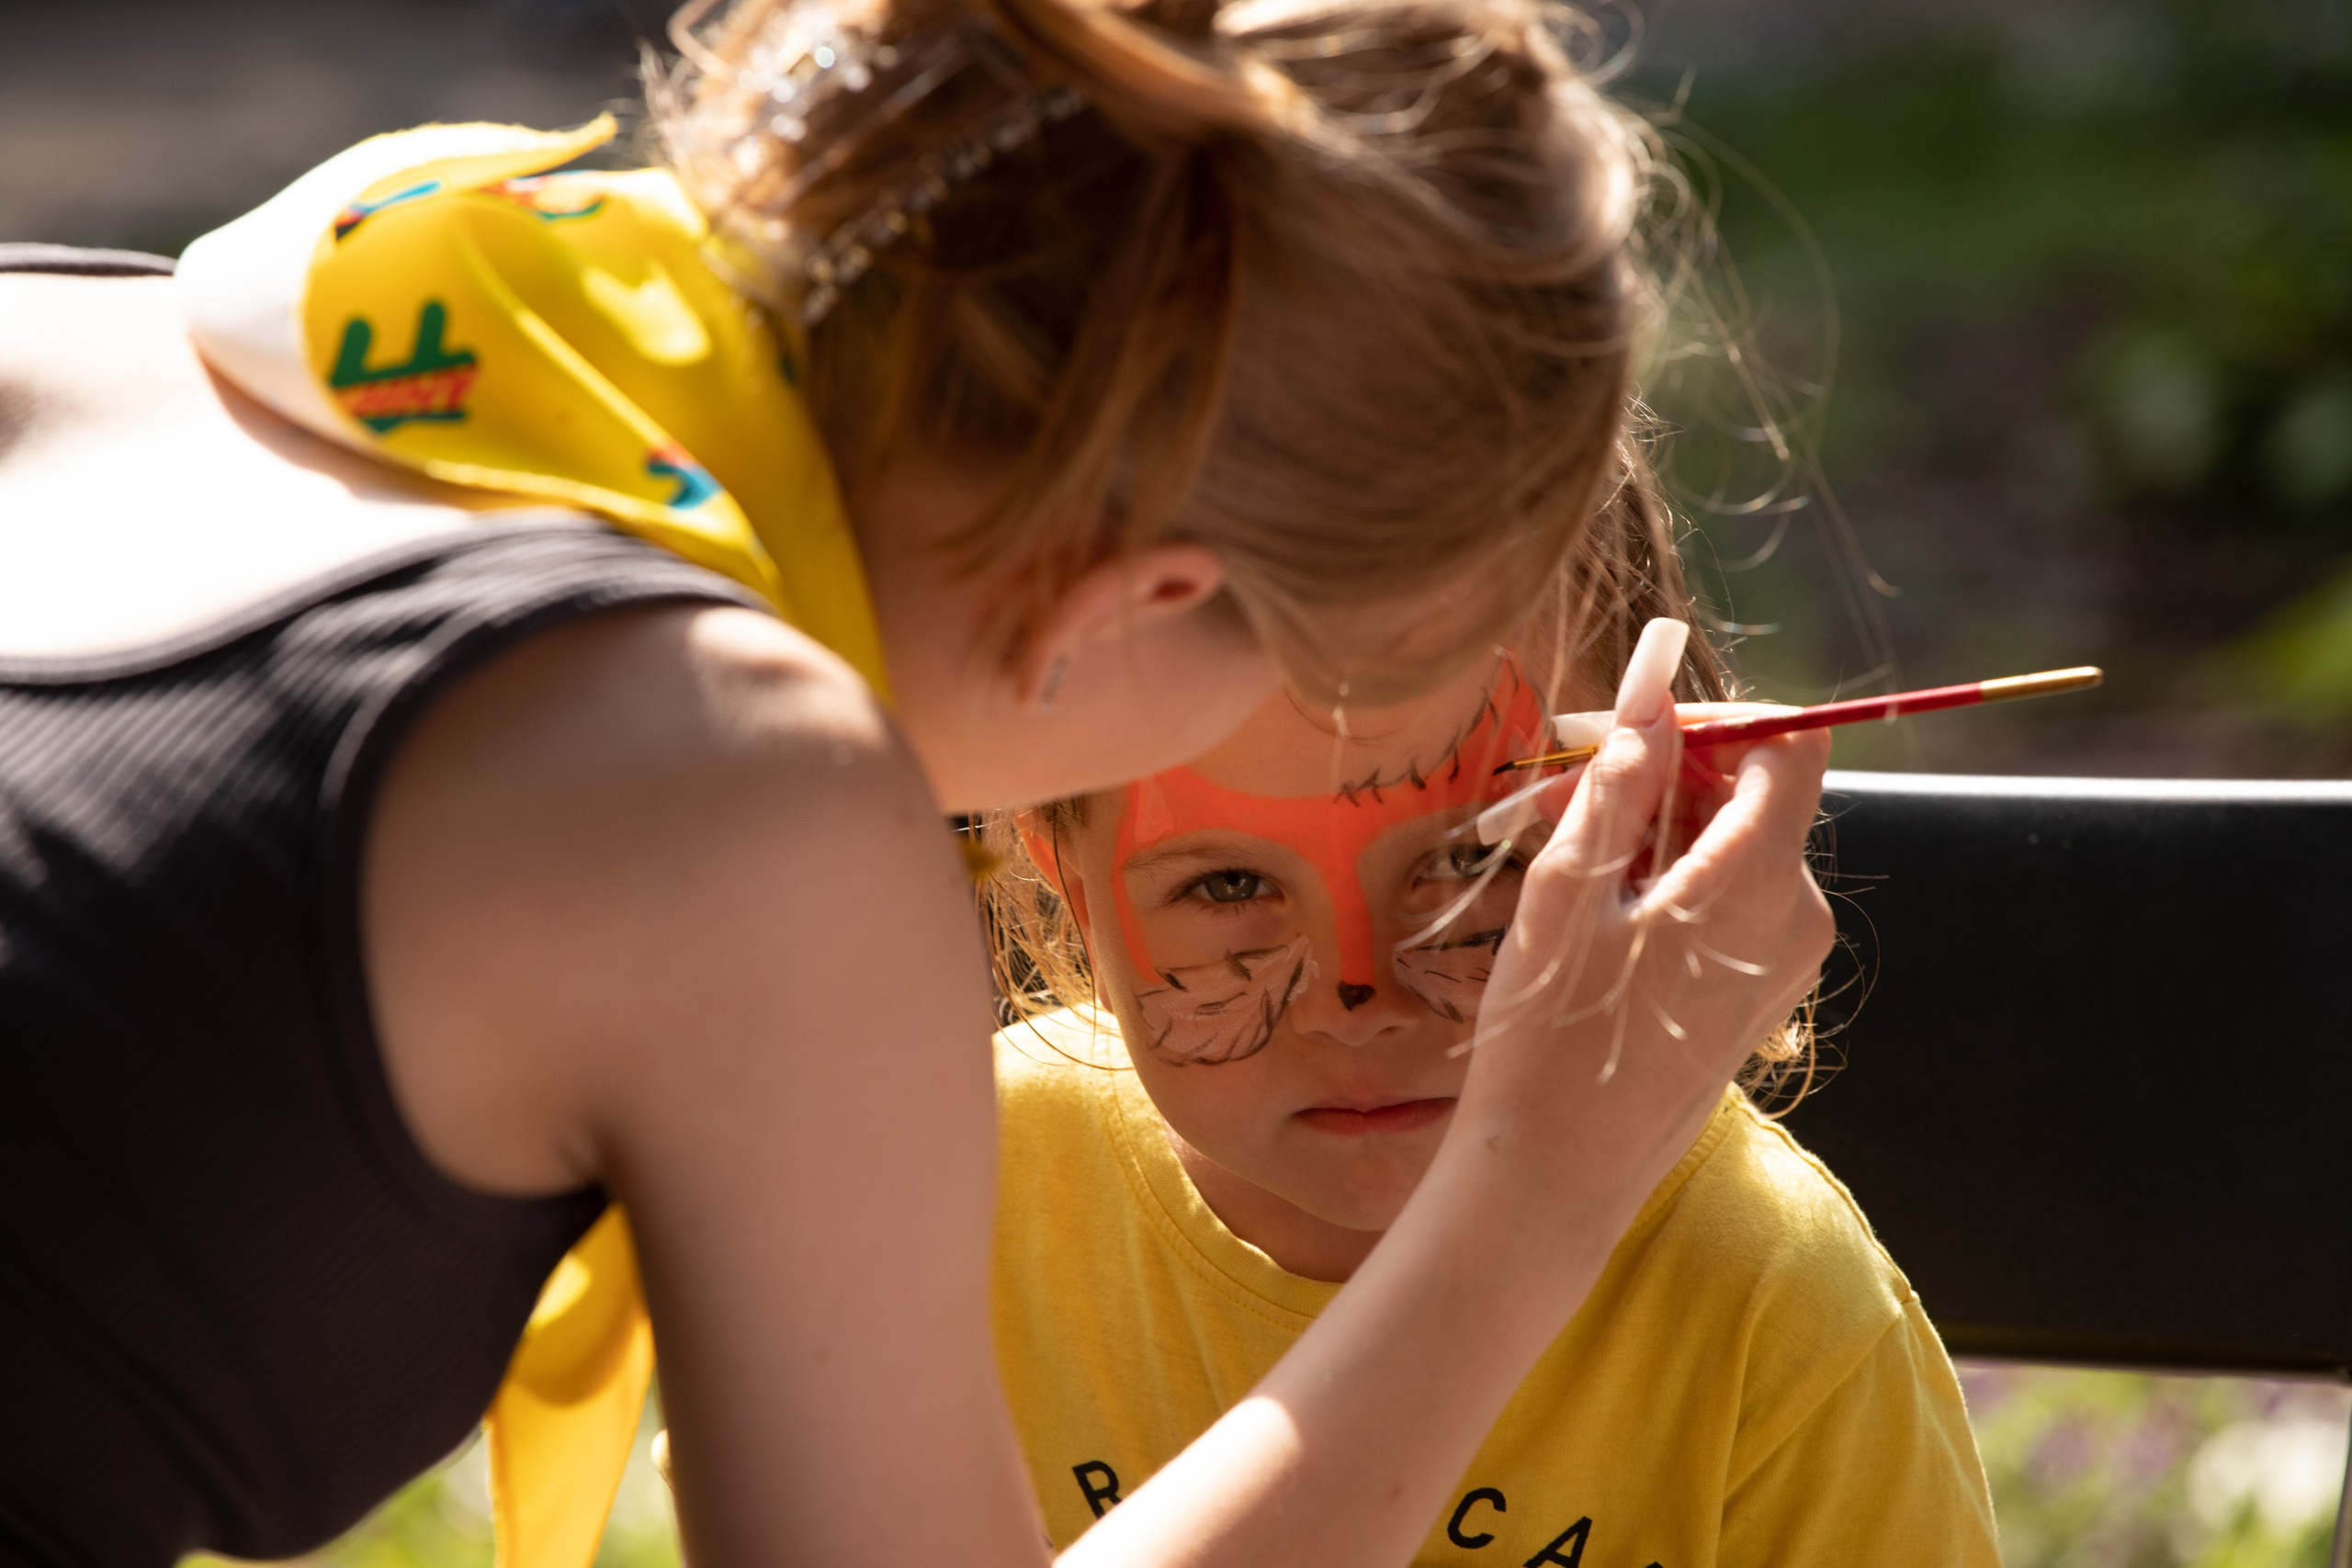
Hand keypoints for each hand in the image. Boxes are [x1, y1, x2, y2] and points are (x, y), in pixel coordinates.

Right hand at [1456, 622, 1833, 1214]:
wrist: (1557, 1173)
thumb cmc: (1553, 1031)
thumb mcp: (1570, 887)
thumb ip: (1619, 776)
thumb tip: (1652, 679)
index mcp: (1758, 881)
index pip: (1792, 742)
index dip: (1716, 715)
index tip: (1632, 729)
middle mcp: (1794, 916)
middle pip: (1755, 792)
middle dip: (1663, 771)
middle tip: (1561, 788)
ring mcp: (1783, 961)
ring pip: (1731, 846)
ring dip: (1652, 828)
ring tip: (1559, 858)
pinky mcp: (1758, 993)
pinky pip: (1727, 900)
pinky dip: (1666, 881)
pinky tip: (1592, 914)